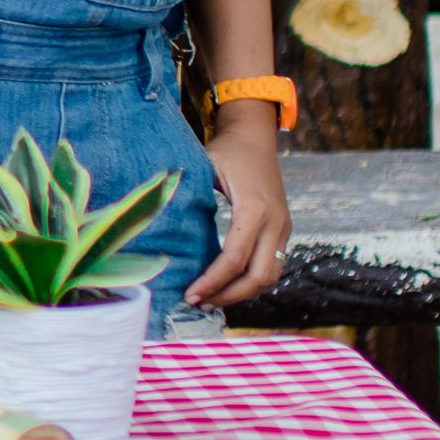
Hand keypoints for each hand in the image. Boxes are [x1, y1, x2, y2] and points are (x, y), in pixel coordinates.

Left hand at [190, 106, 291, 307]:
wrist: (256, 136)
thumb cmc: (227, 151)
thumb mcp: (203, 167)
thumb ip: (186, 195)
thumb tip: (157, 224)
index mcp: (254, 209)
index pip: (234, 259)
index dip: (212, 282)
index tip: (189, 294)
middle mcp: (275, 222)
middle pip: (259, 277)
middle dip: (228, 296)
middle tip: (198, 303)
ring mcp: (283, 228)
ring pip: (270, 276)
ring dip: (242, 293)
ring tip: (210, 299)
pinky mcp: (283, 230)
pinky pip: (271, 266)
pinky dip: (250, 281)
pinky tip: (226, 285)